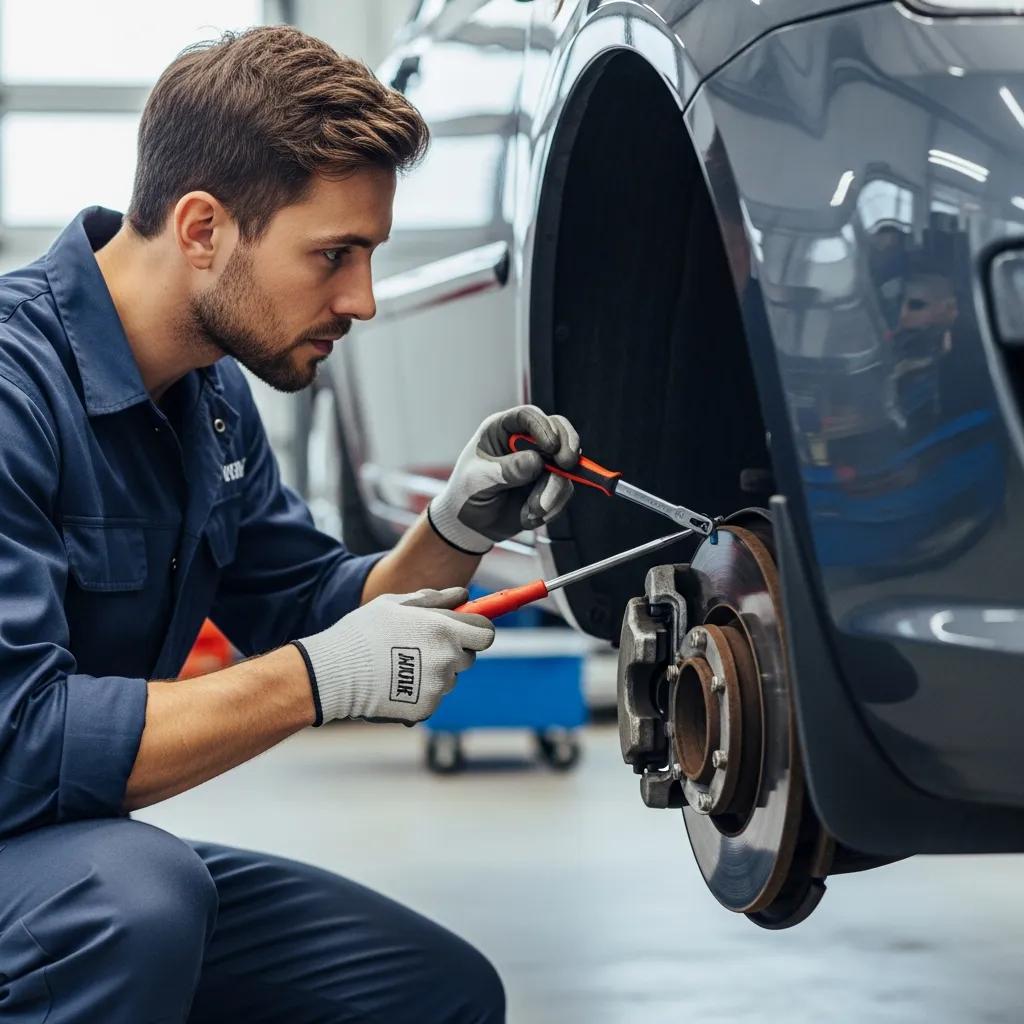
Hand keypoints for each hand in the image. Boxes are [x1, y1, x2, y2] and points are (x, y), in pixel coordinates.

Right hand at [294, 588, 494, 724]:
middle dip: (452, 651)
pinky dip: (419, 693)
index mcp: (444, 629)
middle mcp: (447, 658)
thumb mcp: (395, 604)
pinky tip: (394, 684)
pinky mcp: (426, 708)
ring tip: (399, 666)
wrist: (335, 673)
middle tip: (420, 647)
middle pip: (468, 657)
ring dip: (435, 672)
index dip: (477, 630)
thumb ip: (434, 599)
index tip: (467, 630)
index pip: (486, 633)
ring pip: (448, 679)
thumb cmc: (363, 632)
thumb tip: (462, 594)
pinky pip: (432, 698)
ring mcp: (437, 686)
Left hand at [428, 405, 580, 553]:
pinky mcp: (549, 485)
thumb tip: (536, 461)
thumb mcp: (479, 481)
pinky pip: (564, 491)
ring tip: (533, 511)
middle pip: (558, 430)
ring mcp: (541, 463)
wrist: (471, 525)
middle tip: (567, 465)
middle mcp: (525, 442)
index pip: (527, 416)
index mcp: (501, 430)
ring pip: (564, 467)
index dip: (543, 427)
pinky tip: (530, 517)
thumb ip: (506, 470)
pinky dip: (553, 507)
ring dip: (554, 491)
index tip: (551, 446)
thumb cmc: (467, 494)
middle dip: (567, 446)